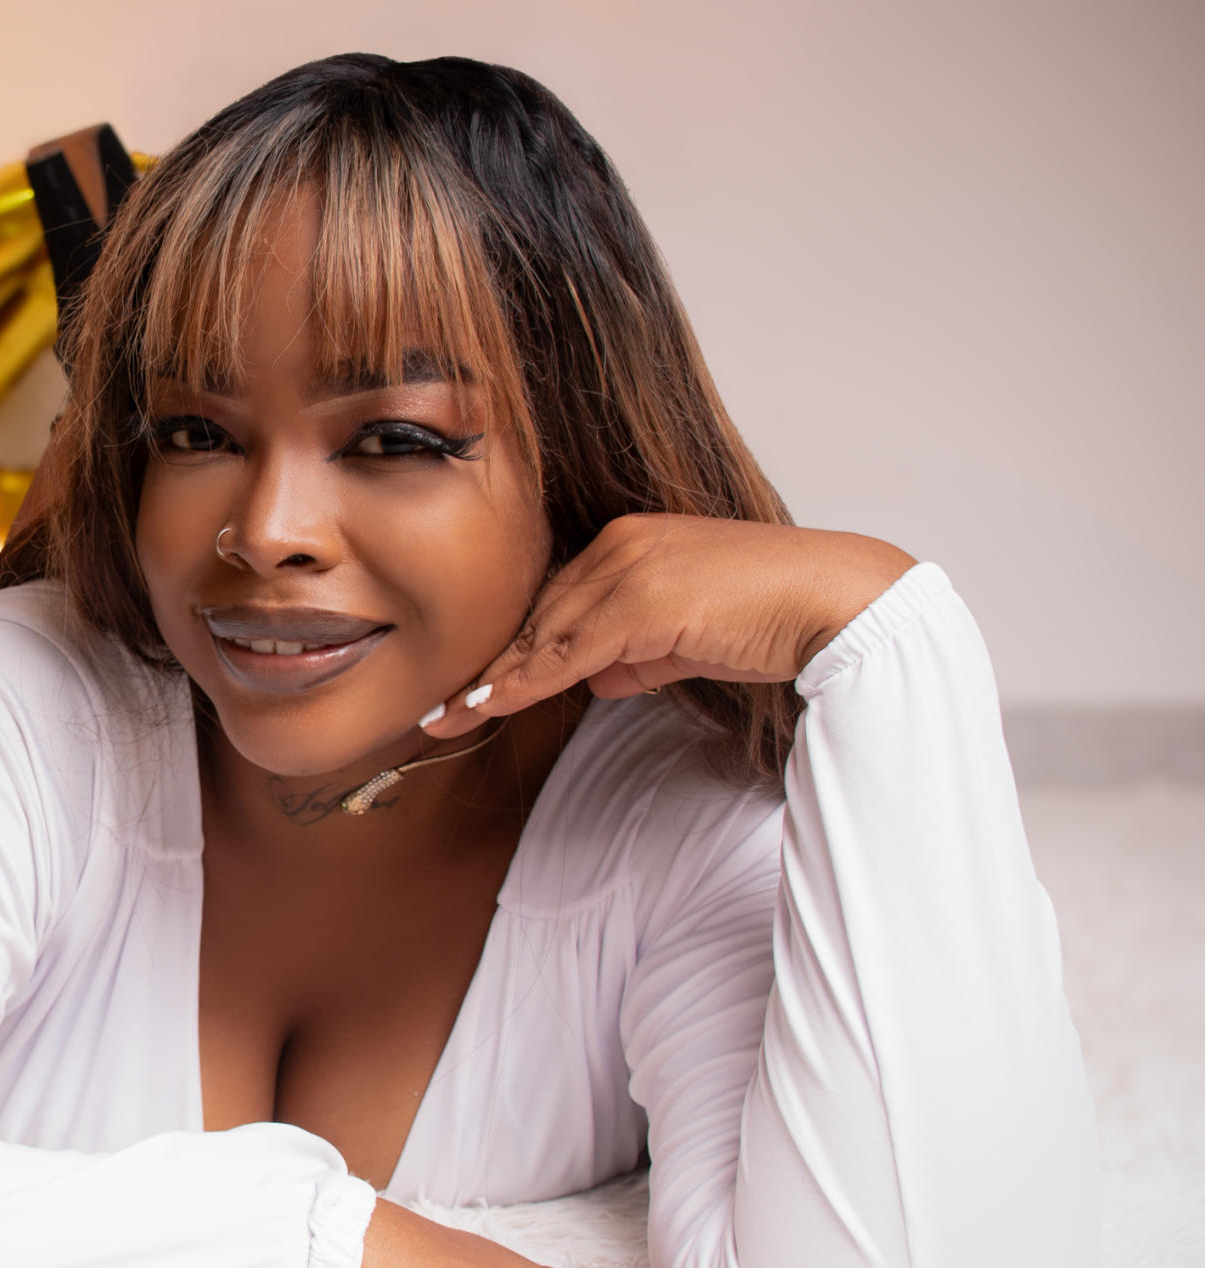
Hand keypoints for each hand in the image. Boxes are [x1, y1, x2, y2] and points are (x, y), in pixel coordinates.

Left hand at [419, 515, 914, 734]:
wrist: (835, 600)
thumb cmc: (775, 617)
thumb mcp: (691, 637)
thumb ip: (641, 654)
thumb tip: (601, 679)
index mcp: (631, 542)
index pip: (555, 601)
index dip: (512, 646)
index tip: (473, 681)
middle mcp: (622, 545)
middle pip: (537, 615)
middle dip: (488, 665)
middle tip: (439, 706)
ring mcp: (630, 567)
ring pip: (544, 634)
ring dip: (495, 680)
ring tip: (448, 716)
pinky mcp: (643, 600)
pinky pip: (568, 652)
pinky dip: (525, 681)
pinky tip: (489, 704)